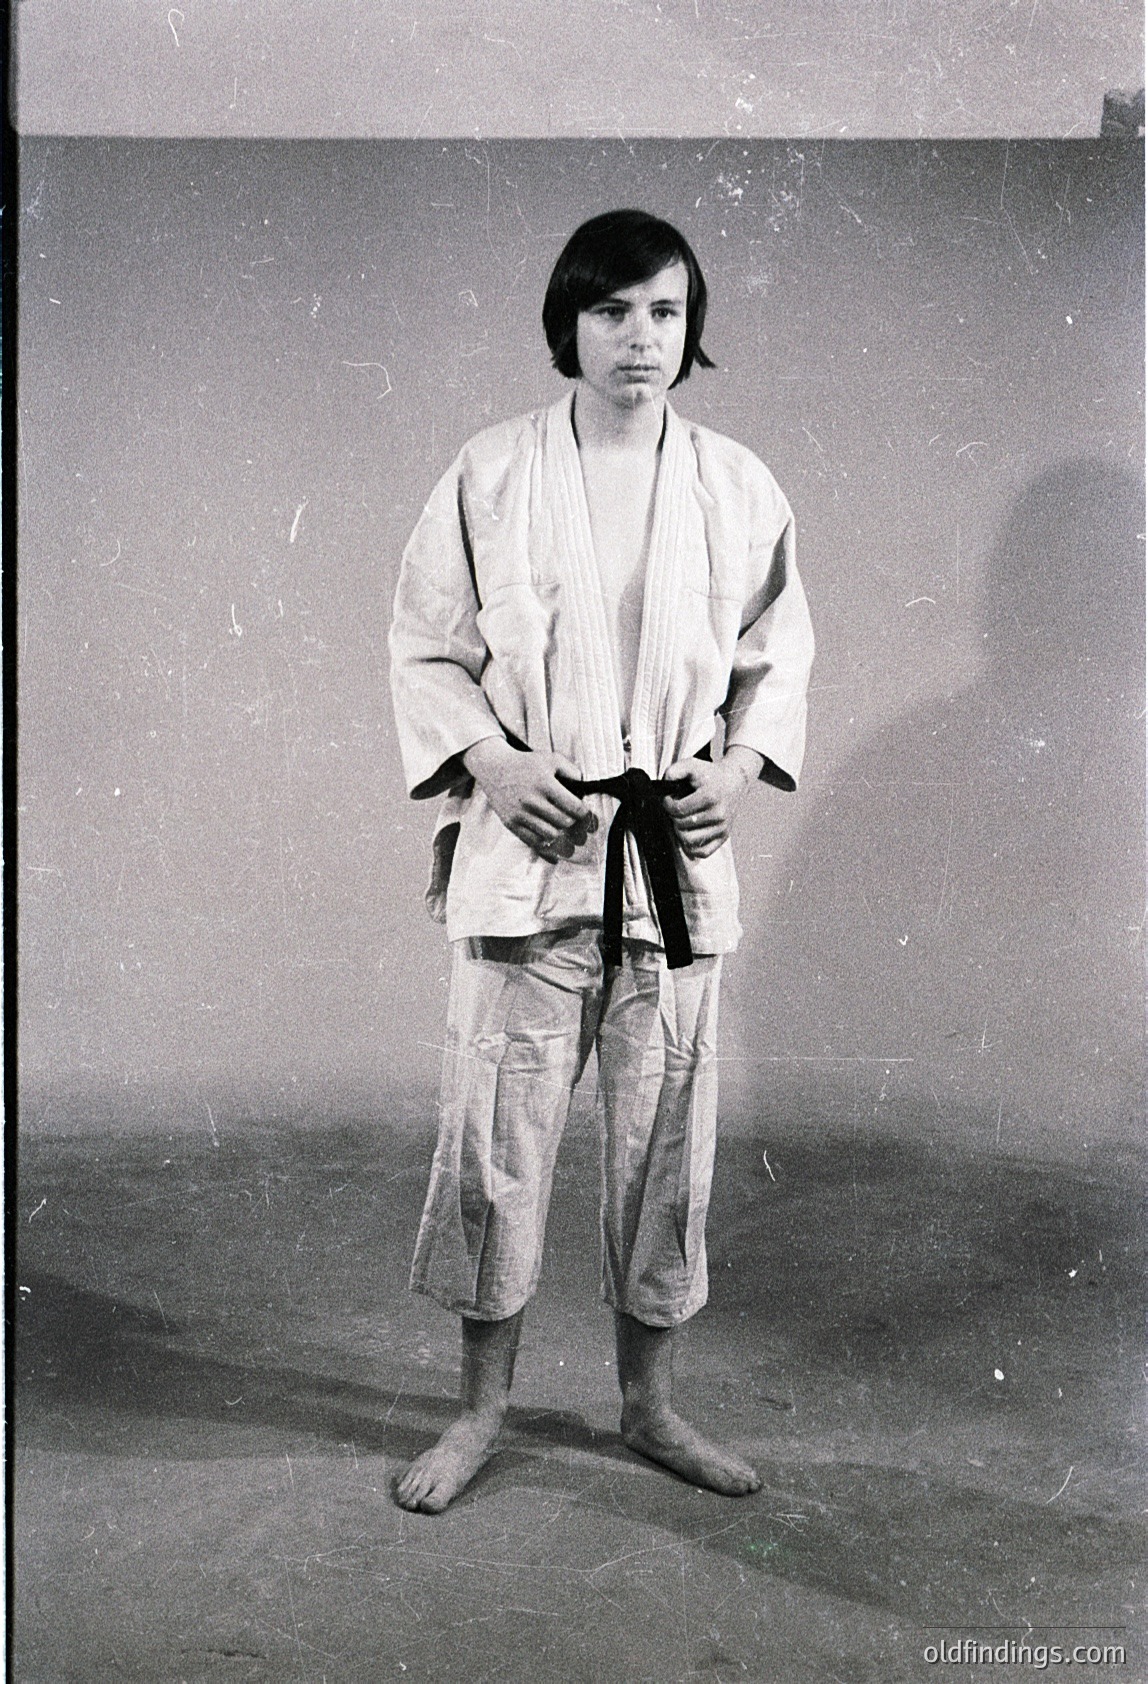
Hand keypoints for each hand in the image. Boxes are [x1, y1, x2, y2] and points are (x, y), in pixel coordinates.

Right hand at [463, 737, 597, 857]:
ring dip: (562, 837)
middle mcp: (532, 800)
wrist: (494, 768)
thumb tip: (585, 789)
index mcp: (545, 784)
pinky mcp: (511, 824)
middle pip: (564, 823)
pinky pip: (533, 842)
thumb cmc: (526, 764)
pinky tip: (553, 842)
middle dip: (575, 827)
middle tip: (579, 829)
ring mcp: (520, 814)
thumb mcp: (552, 759)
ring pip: (551, 836)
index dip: (586, 816)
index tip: (588, 819)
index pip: (574, 808)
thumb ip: (572, 771)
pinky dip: (546, 845)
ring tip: (566, 836)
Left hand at [662, 747, 762, 859]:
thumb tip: (664, 784)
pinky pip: (701, 852)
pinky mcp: (723, 837)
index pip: (678, 809)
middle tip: (678, 807)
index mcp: (710, 797)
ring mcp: (722, 828)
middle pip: (681, 825)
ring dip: (680, 830)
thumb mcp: (691, 764)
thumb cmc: (710, 775)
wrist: (733, 782)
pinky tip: (690, 831)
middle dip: (674, 816)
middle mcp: (718, 814)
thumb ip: (674, 771)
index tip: (669, 798)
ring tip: (683, 818)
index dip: (667, 804)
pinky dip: (691, 845)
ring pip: (688, 840)